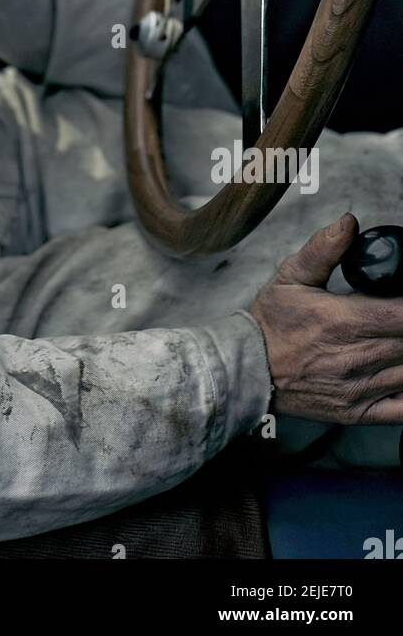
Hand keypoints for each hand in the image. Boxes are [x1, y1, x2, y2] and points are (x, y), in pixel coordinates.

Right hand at [249, 212, 402, 424]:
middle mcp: (353, 358)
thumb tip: (348, 223)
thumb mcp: (291, 276)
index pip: (401, 314)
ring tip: (397, 337)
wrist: (248, 369)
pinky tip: (401, 371)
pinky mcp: (357, 412)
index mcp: (341, 321)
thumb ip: (323, 248)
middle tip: (397, 316)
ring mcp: (357, 389)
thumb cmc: (271, 322)